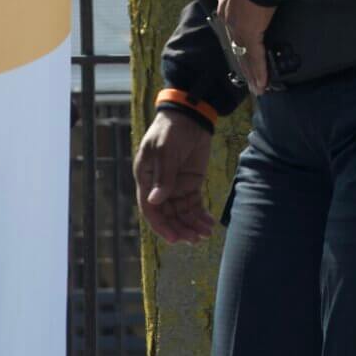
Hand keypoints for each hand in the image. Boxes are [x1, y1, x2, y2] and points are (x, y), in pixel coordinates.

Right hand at [133, 111, 214, 243]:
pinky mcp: (191, 184)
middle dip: (180, 229)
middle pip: (167, 215)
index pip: (150, 209)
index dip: (161, 225)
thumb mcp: (165, 150)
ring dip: (192, 226)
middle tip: (194, 239)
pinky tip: (209, 224)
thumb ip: (163, 176)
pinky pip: (194, 205)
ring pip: (181, 214)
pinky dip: (201, 216)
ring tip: (205, 234)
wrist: (191, 116)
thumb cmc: (171, 129)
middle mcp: (159, 187)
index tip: (174, 238)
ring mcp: (175, 186)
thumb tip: (155, 201)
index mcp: (146, 178)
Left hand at [217, 0, 276, 93]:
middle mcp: (228, 15)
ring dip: (251, 73)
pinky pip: (254, 57)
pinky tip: (262, 83)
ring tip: (256, 87)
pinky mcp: (249, 33)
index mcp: (227, 0)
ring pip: (243, 55)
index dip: (238, 41)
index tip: (242, 51)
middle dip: (243, 65)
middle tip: (249, 80)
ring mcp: (237, 26)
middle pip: (235, 45)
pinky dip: (259, 71)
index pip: (231, 25)